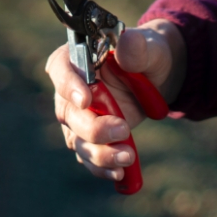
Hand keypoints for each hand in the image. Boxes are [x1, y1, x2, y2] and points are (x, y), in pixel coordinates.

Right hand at [45, 20, 186, 182]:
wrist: (156, 77)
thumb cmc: (146, 55)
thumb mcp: (148, 47)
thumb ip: (138, 47)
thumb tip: (128, 43)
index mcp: (76, 57)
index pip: (60, 69)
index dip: (68, 85)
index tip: (86, 100)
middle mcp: (69, 89)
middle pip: (68, 113)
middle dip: (94, 127)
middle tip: (123, 129)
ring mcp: (78, 117)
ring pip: (77, 140)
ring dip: (100, 153)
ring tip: (129, 157)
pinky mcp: (90, 138)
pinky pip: (89, 157)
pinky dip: (103, 167)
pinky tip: (120, 173)